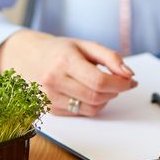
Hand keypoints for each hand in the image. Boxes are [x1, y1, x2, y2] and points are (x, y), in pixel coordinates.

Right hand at [0, 30, 136, 115]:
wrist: (28, 57)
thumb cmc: (60, 50)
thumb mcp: (86, 46)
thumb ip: (110, 58)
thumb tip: (128, 74)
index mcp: (64, 61)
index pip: (99, 81)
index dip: (121, 84)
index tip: (131, 81)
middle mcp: (54, 81)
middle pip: (97, 97)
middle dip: (115, 91)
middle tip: (119, 83)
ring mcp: (50, 97)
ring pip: (91, 109)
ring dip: (104, 99)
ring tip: (102, 86)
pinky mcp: (49, 109)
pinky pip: (80, 113)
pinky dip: (91, 105)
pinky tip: (87, 92)